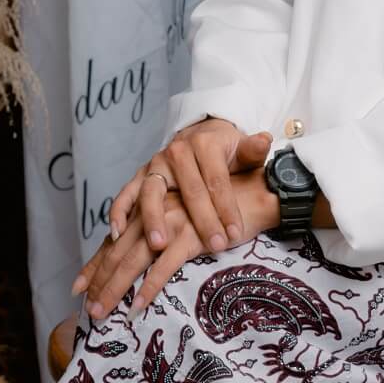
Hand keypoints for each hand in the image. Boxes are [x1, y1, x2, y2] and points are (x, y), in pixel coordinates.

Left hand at [75, 165, 277, 319]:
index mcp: (152, 207)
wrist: (254, 193)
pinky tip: (138, 305)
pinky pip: (165, 266)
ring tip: (102, 312)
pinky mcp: (192, 235)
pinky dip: (150, 287)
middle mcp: (157, 212)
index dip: (96, 264)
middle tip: (88, 310)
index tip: (79, 287)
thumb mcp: (184, 213)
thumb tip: (141, 251)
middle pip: (119, 252)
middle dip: (100, 283)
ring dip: (116, 288)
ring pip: (135, 260)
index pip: (117, 239)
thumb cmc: (220, 205)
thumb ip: (160, 227)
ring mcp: (172, 223)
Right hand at [106, 119, 271, 257]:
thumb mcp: (243, 148)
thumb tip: (265, 140)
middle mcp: (177, 152)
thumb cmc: (225, 150)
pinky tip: (118, 235)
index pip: (217, 181)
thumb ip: (253, 149)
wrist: (200, 136)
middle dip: (203, 221)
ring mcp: (155, 164)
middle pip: (189, 190)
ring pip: (152, 192)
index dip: (227, 207)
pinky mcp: (140, 176)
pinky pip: (125, 194)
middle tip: (215, 246)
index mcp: (204, 144)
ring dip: (153, 219)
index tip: (235, 233)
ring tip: (159, 244)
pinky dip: (119, 213)